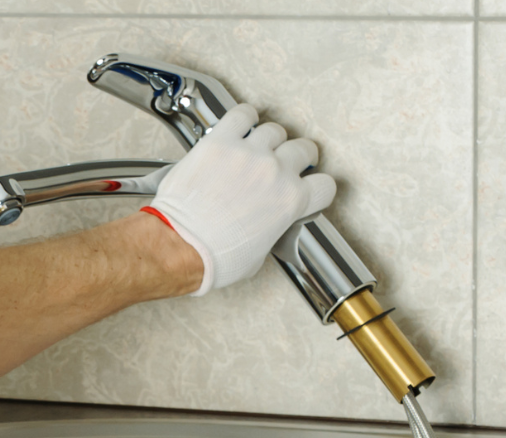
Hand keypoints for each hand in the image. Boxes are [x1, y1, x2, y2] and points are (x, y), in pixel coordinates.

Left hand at [148, 103, 336, 296]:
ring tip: (257, 148)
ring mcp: (248, 154)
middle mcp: (275, 172)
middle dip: (297, 157)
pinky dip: (244, 118)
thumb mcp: (260, 252)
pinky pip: (242, 114)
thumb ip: (273, 227)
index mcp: (291, 201)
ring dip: (268, 139)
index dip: (317, 187)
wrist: (180, 245)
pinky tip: (239, 126)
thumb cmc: (213, 256)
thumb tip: (269, 222)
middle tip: (284, 164)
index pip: (325, 185)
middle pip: (303, 149)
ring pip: (274, 130)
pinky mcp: (220, 143)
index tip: (308, 186)